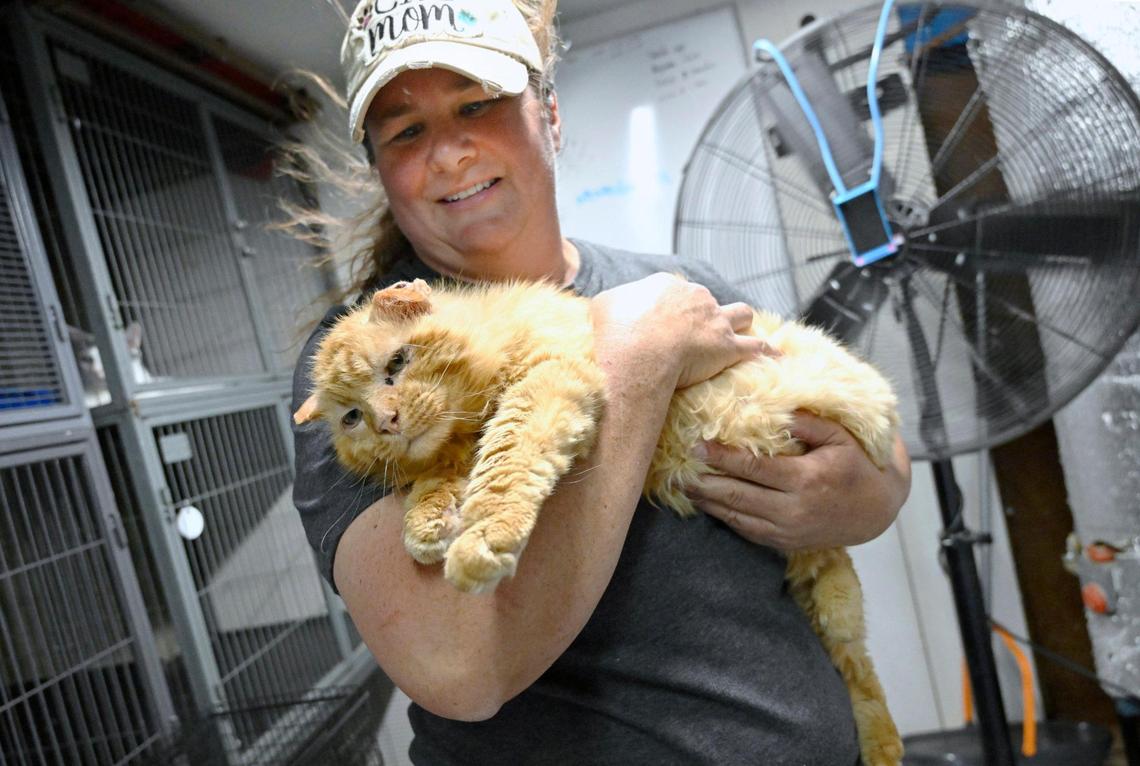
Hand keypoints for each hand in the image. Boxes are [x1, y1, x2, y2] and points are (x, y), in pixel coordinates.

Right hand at [589, 273, 769, 388]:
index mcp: (666, 285)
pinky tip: (775, 356)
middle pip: (706, 301)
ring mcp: (715, 321)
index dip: (669, 308)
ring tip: (739, 334)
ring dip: (740, 322)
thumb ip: (611, 304)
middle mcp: (695, 297)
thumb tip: (609, 307)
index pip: (673, 292)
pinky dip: (766, 352)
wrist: (637, 354)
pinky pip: (756, 347)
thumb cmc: (615, 333)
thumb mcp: (602, 306)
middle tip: (691, 336)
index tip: (661, 325)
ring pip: (740, 313)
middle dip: (702, 315)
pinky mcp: (728, 347)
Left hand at [688, 412, 910, 549]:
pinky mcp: (783, 543)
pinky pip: (745, 530)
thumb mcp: (841, 437)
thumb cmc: (856, 467)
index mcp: (805, 480)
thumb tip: (778, 408)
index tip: (698, 446)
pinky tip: (707, 503)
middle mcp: (792, 510)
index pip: (753, 468)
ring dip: (707, 502)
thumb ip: (810, 423)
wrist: (875, 512)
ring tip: (683, 486)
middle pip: (736, 495)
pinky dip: (723, 517)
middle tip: (679, 468)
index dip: (722, 458)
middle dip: (704, 481)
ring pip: (736, 516)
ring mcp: (786, 531)